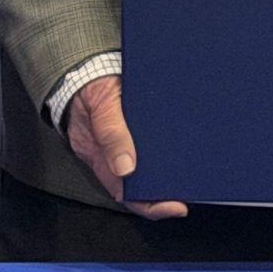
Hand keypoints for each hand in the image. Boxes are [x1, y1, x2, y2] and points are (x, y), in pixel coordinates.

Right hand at [64, 76, 185, 218]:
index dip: (150, 206)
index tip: (176, 207)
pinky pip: (143, 151)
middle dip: (162, 194)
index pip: (124, 192)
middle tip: (189, 192)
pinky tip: (176, 151)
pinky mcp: (126, 132)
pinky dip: (159, 156)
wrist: (83, 64)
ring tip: (187, 173)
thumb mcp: (102, 103)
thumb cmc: (90, 82)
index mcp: (98, 155)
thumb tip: (126, 168)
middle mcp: (107, 156)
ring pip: (141, 171)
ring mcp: (115, 146)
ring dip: (162, 175)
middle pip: (136, 187)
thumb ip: (111, 132)